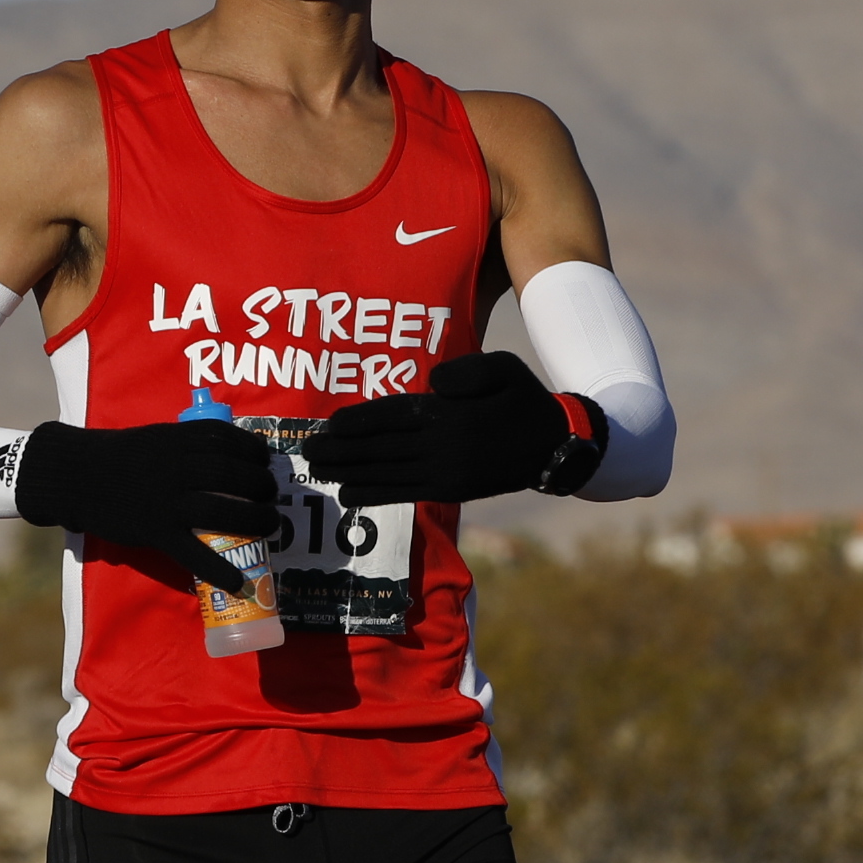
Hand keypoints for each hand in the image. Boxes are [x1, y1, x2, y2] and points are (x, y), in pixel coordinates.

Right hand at [8, 417, 287, 559]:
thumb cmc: (120, 457)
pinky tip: (238, 580)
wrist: (78, 477)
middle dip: (261, 485)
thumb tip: (226, 456)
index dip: (252, 450)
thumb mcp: (155, 438)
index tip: (264, 459)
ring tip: (270, 524)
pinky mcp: (156, 531)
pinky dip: (218, 568)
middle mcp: (176, 467)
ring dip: (255, 519)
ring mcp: (167, 501)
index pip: (226, 439)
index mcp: (177, 440)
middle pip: (232, 474)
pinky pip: (193, 553)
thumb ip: (186, 445)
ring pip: (222, 510)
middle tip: (271, 495)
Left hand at [301, 351, 592, 504]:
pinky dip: (375, 495)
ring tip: (317, 471)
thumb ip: (468, 371)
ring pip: (387, 473)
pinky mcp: (450, 490)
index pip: (397, 415)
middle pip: (383, 448)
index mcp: (453, 414)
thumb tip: (434, 384)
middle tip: (307, 451)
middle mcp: (445, 447)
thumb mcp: (505, 367)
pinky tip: (349, 495)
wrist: (555, 446)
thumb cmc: (523, 398)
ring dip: (349, 474)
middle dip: (343, 450)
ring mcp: (446, 473)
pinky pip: (405, 493)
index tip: (331, 423)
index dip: (361, 421)